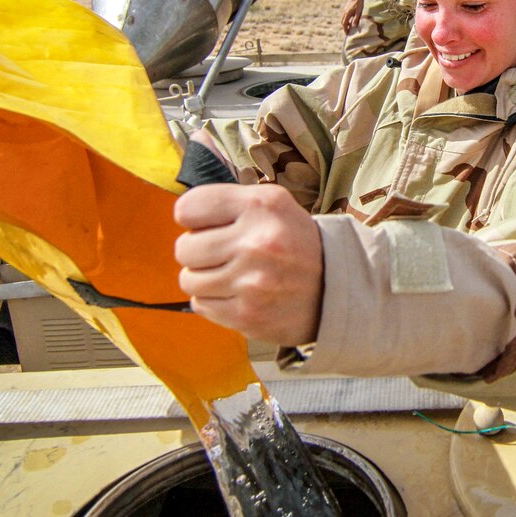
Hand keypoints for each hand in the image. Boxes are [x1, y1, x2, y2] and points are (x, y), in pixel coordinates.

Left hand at [175, 183, 322, 345]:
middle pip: (184, 248)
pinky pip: (201, 304)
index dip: (194, 218)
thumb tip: (180, 213)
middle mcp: (257, 242)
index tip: (211, 225)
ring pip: (189, 279)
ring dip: (204, 278)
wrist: (335, 287)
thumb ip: (227, 201)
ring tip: (232, 274)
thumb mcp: (273, 202)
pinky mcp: (248, 315)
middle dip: (199, 251)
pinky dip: (214, 300)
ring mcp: (252, 282)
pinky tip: (237, 294)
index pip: (188, 209)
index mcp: (261, 206)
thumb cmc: (294, 241)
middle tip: (225, 253)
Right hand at [341, 0, 364, 34]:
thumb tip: (353, 26)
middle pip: (342, 22)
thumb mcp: (359, 12)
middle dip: (344, 27)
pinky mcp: (346, 8)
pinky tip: (350, 20)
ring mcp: (344, 10)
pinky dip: (345, 19)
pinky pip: (344, 16)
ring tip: (349, 26)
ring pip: (342, 19)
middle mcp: (344, 12)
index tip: (347, 34)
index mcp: (347, 14)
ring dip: (345, 23)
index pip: (344, 24)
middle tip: (348, 31)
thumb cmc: (358, 3)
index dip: (345, 29)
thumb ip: (356, 19)